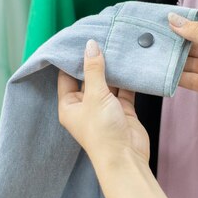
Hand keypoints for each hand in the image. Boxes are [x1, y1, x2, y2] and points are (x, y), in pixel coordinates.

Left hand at [57, 39, 149, 163]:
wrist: (127, 158)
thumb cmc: (102, 132)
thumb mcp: (95, 96)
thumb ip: (94, 69)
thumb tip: (90, 46)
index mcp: (69, 105)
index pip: (66, 77)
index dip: (71, 59)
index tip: (78, 40)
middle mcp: (85, 106)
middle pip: (88, 78)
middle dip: (95, 61)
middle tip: (101, 39)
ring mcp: (104, 107)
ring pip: (107, 82)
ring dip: (112, 69)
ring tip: (117, 47)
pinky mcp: (122, 110)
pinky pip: (123, 89)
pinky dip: (127, 79)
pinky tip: (130, 63)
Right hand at [168, 12, 197, 127]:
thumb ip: (196, 31)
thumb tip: (174, 19)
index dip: (184, 27)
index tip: (164, 25)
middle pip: (194, 46)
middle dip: (177, 45)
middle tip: (156, 41)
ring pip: (190, 63)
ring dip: (176, 61)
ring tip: (157, 57)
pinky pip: (191, 79)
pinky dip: (179, 76)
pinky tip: (166, 72)